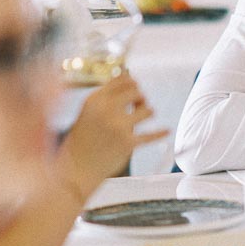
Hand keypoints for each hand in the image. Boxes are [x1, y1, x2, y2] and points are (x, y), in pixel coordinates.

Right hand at [57, 74, 168, 199]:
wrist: (77, 166)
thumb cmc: (84, 138)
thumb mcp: (89, 111)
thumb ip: (107, 96)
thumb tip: (130, 78)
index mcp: (95, 99)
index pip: (122, 80)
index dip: (133, 83)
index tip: (135, 89)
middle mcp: (106, 110)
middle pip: (137, 92)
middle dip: (141, 97)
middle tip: (139, 106)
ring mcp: (118, 126)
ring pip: (148, 110)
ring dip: (148, 112)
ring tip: (143, 117)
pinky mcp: (128, 143)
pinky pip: (151, 135)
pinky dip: (161, 133)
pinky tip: (167, 131)